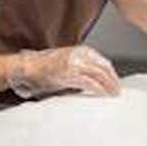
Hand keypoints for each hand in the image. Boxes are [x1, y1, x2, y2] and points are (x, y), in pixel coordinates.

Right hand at [6, 46, 120, 98]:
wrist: (29, 66)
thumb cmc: (46, 66)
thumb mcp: (69, 61)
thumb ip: (83, 66)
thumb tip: (98, 79)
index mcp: (82, 50)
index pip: (103, 62)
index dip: (112, 73)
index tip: (115, 82)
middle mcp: (80, 55)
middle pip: (104, 68)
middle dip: (113, 81)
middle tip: (117, 91)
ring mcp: (75, 64)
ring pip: (100, 75)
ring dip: (109, 86)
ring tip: (113, 94)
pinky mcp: (70, 74)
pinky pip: (90, 82)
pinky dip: (99, 89)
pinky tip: (103, 94)